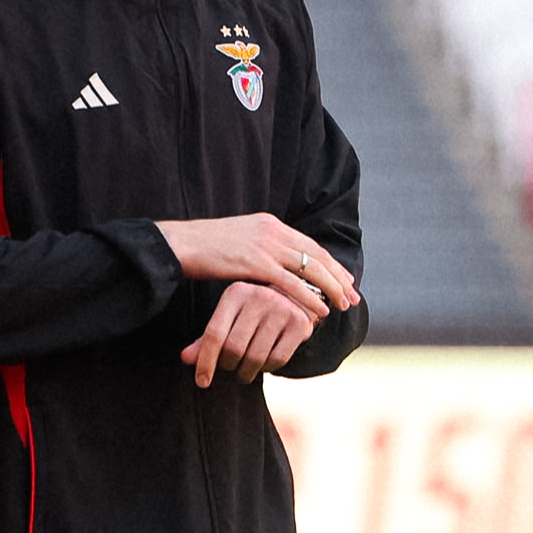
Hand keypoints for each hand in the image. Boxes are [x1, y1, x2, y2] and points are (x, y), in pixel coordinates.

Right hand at [155, 212, 359, 315]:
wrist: (180, 244)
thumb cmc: (202, 246)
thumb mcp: (237, 239)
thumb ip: (258, 246)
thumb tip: (270, 262)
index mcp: (269, 223)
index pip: (309, 244)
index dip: (330, 263)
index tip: (344, 278)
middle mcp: (273, 231)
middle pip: (317, 255)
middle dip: (338, 276)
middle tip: (353, 294)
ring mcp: (266, 246)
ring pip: (311, 269)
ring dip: (332, 289)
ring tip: (344, 305)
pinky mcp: (257, 263)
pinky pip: (292, 283)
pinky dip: (310, 297)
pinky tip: (321, 310)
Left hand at [180, 281, 315, 386]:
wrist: (293, 298)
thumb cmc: (251, 313)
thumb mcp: (228, 318)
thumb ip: (207, 338)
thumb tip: (185, 359)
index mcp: (235, 293)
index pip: (214, 334)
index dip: (206, 361)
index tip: (202, 382)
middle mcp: (259, 296)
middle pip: (234, 348)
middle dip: (228, 366)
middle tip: (230, 368)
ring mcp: (282, 308)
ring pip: (255, 357)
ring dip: (246, 372)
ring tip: (244, 371)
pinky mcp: (299, 323)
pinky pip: (277, 360)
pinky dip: (266, 369)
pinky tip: (263, 364)